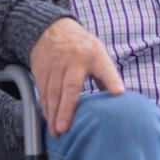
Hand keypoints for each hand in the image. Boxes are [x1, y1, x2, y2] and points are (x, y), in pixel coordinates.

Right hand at [29, 17, 124, 136]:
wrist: (52, 28)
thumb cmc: (80, 45)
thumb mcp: (98, 52)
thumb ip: (107, 74)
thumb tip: (118, 96)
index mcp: (93, 54)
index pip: (104, 68)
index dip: (112, 80)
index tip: (118, 92)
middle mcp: (73, 58)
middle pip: (69, 88)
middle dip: (66, 110)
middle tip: (64, 129)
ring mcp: (55, 64)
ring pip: (52, 92)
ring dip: (52, 114)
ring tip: (55, 131)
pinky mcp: (41, 69)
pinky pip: (42, 91)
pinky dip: (44, 106)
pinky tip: (47, 118)